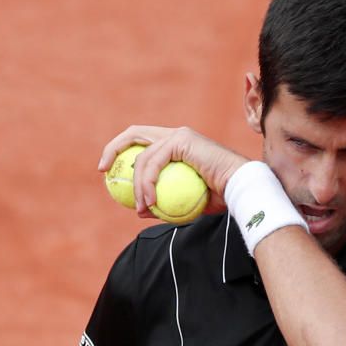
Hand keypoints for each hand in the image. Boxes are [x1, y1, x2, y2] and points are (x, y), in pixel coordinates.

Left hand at [98, 126, 248, 217]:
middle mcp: (176, 135)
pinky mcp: (182, 140)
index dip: (120, 152)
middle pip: (134, 133)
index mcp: (176, 145)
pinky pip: (154, 162)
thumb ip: (163, 204)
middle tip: (104, 172)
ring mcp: (179, 135)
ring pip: (143, 156)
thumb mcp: (185, 204)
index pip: (142, 142)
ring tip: (142, 206)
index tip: (109, 173)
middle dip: (113, 148)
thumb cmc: (220, 198)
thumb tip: (140, 211)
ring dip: (138, 184)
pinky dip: (148, 182)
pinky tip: (150, 200)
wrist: (240, 188)